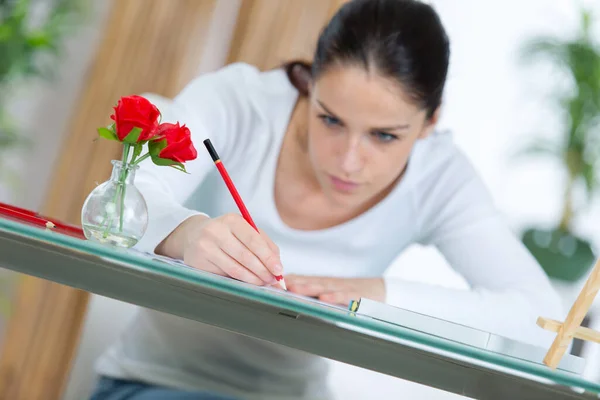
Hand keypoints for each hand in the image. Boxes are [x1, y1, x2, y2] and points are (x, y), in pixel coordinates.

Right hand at [157, 213, 281, 285]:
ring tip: (264, 283)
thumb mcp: (244, 231)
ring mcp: (205, 247)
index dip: (268, 257)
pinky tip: (248, 283)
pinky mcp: (198, 263)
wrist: (193, 236)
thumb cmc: (226, 234)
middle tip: (274, 280)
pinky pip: (224, 275)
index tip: (279, 270)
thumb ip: (264, 244)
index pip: (254, 240)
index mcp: (232, 220)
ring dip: (253, 279)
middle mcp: (216, 232)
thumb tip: (277, 264)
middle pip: (245, 256)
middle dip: (263, 271)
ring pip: (235, 269)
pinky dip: (240, 281)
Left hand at [285, 275, 385, 305]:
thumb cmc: (350, 291)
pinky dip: (336, 297)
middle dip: (295, 283)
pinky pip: (346, 297)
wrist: (379, 290)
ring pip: (325, 288)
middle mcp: (330, 284)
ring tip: (296, 288)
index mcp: (322, 284)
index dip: (288, 282)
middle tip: (281, 284)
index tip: (272, 282)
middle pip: (311, 283)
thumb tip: (286, 283)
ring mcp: (343, 289)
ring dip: (310, 288)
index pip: (303, 281)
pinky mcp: (357, 296)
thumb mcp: (329, 288)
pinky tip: (326, 298)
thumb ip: (310, 286)